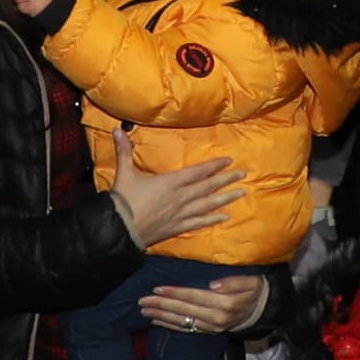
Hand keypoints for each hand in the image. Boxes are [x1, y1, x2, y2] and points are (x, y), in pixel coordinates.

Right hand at [108, 149, 239, 244]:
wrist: (120, 229)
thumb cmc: (124, 201)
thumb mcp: (124, 173)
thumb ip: (124, 151)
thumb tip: (118, 129)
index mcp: (170, 183)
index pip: (197, 172)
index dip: (213, 166)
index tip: (228, 161)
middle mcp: (180, 198)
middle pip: (208, 187)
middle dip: (226, 180)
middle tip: (242, 175)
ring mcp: (181, 214)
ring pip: (208, 205)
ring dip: (225, 198)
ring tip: (240, 193)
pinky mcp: (178, 228)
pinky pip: (199, 223)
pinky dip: (212, 220)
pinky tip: (224, 217)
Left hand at [140, 272, 270, 333]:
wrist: (262, 311)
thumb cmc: (255, 290)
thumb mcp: (251, 281)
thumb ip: (233, 282)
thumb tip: (213, 284)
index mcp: (225, 303)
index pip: (194, 296)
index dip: (175, 292)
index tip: (157, 288)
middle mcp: (216, 317)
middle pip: (183, 310)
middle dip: (161, 305)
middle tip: (142, 300)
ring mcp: (212, 327)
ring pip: (181, 321)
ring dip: (161, 316)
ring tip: (144, 310)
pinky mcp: (209, 331)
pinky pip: (186, 329)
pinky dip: (170, 325)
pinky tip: (156, 321)